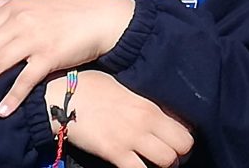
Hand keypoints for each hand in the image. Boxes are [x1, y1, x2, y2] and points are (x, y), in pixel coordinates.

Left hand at [0, 0, 134, 115]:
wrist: (105, 16)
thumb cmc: (72, 8)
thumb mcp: (38, 0)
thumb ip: (9, 3)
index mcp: (17, 6)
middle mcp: (22, 20)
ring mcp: (36, 37)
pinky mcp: (51, 55)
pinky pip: (25, 79)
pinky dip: (12, 96)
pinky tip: (0, 110)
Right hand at [48, 70, 193, 167]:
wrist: (62, 97)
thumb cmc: (90, 88)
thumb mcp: (123, 89)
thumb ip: (142, 104)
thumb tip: (157, 115)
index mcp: (150, 105)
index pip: (186, 129)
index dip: (183, 140)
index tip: (175, 143)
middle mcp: (146, 122)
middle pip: (183, 148)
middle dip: (178, 156)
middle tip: (168, 157)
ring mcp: (131, 138)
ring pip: (167, 162)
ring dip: (162, 167)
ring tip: (152, 163)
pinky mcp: (114, 153)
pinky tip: (134, 166)